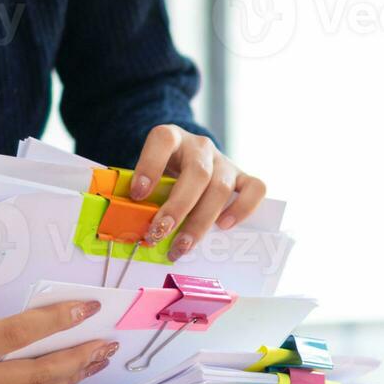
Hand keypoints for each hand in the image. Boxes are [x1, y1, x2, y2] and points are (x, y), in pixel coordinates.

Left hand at [128, 125, 266, 260]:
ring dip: (200, 221)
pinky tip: (224, 226)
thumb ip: (144, 193)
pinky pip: (255, 189)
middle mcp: (200, 146)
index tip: (137, 195)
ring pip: (220, 187)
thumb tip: (128, 225)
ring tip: (182, 246)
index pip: (163, 140)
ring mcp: (224, 161)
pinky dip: (242, 209)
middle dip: (177, 207)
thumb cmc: (165, 175)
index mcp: (172, 138)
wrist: (190, 163)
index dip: (150, 166)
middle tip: (159, 233)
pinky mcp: (243, 177)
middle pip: (197, 173)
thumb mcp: (150, 176)